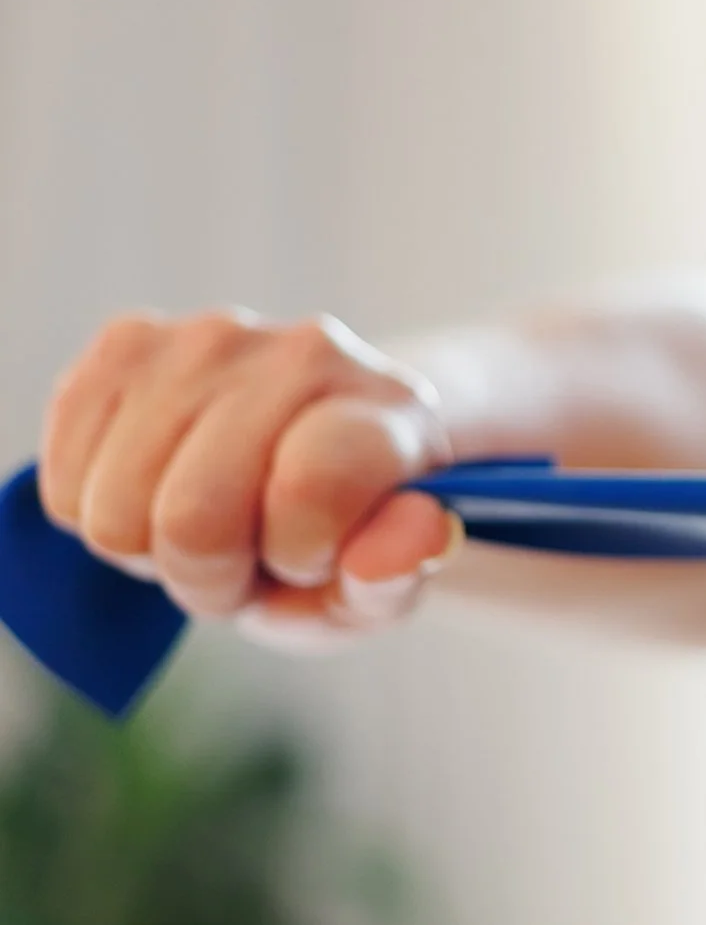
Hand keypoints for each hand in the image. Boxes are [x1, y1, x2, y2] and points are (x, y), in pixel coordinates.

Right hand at [38, 310, 458, 646]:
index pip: (313, 484)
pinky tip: (158, 491)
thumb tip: (418, 531)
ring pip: (117, 510)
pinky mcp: (127, 342)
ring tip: (208, 523)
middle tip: (246, 559)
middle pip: (191, 516)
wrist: (302, 453)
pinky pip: (68, 480)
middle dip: (210, 574)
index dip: (296, 554)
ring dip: (152, 549)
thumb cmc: (341, 535)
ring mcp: (212, 337)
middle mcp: (308, 351)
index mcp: (391, 409)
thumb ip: (397, 575)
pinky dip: (99, 514)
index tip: (311, 558)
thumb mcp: (377, 587)